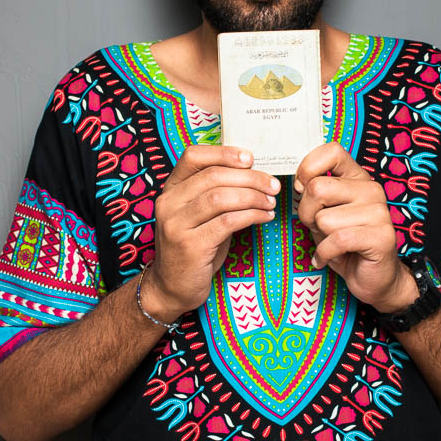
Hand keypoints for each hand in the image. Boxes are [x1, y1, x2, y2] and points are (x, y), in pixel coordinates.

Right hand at [145, 146, 279, 319]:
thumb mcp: (200, 215)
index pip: (193, 157)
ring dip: (253, 197)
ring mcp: (176, 224)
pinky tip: (264, 217)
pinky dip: (251, 216)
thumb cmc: (194, 247)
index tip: (250, 158)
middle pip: (213, 176)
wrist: (172, 287)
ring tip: (270, 202)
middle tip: (272, 185)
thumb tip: (253, 173)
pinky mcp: (190, 245)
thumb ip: (216, 192)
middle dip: (249, 178)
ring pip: (220, 198)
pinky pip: (227, 222)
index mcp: (171, 189)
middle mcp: (168, 203)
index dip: (224, 153)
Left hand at [294, 142, 416, 312]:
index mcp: (357, 178)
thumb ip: (313, 194)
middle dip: (307, 213)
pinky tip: (328, 258)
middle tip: (318, 228)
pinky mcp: (381, 236)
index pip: (331, 151)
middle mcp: (371, 189)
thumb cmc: (345, 245)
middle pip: (317, 188)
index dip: (308, 169)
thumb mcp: (323, 214)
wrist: (374, 278)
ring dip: (319, 238)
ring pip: (324, 219)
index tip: (303, 189)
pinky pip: (336, 240)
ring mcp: (379, 212)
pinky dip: (324, 254)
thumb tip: (299, 183)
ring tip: (331, 244)